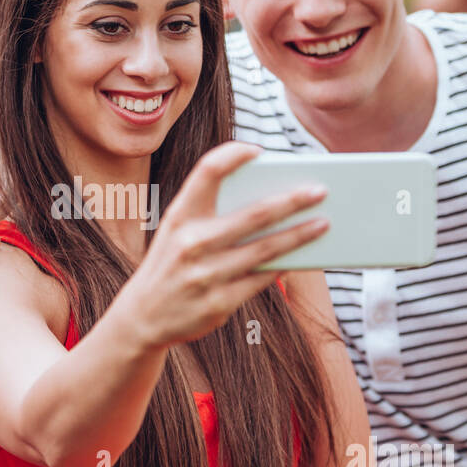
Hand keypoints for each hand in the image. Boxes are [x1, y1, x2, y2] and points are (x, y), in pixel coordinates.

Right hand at [114, 141, 328, 346]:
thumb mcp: (178, 230)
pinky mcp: (218, 304)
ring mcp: (205, 275)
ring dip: (299, 235)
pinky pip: (261, 279)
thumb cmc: (171, 263)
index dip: (233, 155)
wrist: (142, 317)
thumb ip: (212, 211)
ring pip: (266, 250)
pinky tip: (303, 255)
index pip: (207, 172)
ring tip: (323, 223)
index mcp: (179, 216)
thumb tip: (270, 197)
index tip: (258, 150)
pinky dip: (284, 264)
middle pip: (253, 214)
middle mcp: (191, 243)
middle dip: (292, 201)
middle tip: (320, 190)